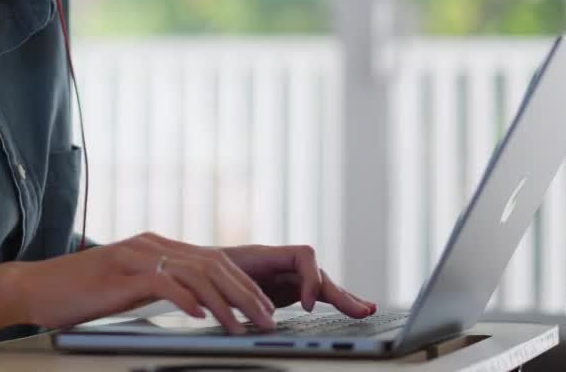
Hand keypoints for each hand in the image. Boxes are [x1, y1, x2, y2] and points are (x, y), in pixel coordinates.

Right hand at [14, 232, 278, 333]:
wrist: (35, 287)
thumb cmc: (78, 293)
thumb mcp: (127, 286)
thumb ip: (158, 285)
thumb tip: (194, 302)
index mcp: (155, 246)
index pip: (213, 260)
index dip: (243, 282)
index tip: (263, 306)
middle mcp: (150, 245)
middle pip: (213, 264)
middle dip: (246, 293)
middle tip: (267, 319)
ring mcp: (136, 257)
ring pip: (197, 273)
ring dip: (225, 302)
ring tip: (242, 325)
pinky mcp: (121, 274)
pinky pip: (165, 284)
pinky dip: (188, 300)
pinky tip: (201, 318)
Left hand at [220, 244, 375, 316]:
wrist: (197, 269)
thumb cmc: (205, 270)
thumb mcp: (220, 277)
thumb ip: (240, 289)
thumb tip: (256, 307)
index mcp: (268, 255)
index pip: (303, 256)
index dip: (310, 279)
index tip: (307, 305)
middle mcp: (283, 264)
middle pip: (319, 275)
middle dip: (341, 294)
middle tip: (363, 311)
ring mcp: (289, 277)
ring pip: (323, 286)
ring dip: (346, 298)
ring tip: (368, 311)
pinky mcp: (290, 291)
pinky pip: (318, 295)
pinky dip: (337, 302)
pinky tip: (357, 309)